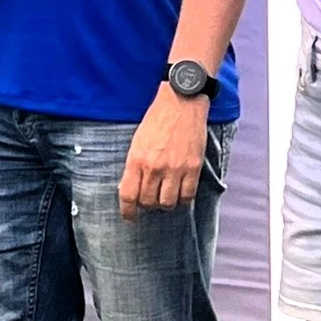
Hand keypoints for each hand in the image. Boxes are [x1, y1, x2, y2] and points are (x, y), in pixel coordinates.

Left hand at [119, 84, 209, 217]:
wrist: (181, 102)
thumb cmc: (157, 120)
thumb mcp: (137, 142)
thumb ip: (134, 166)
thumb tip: (132, 189)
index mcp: (136, 160)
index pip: (128, 195)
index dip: (128, 212)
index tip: (130, 218)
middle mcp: (154, 167)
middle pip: (148, 202)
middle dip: (147, 206)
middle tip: (150, 200)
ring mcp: (175, 169)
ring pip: (167, 203)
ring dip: (165, 204)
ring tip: (166, 195)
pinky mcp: (193, 168)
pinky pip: (187, 196)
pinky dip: (183, 199)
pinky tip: (180, 192)